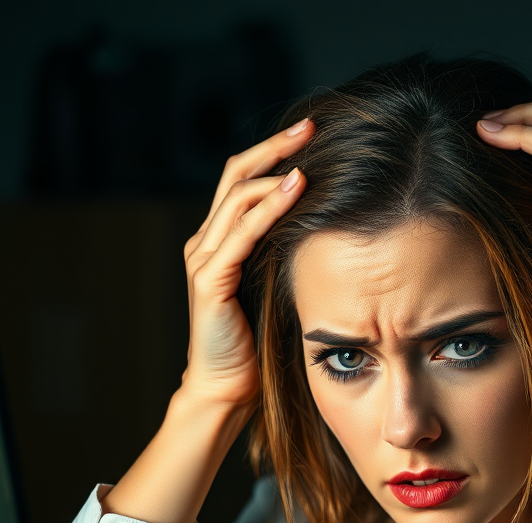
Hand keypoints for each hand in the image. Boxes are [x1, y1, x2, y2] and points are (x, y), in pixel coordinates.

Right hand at [180, 117, 313, 406]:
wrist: (227, 388)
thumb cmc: (255, 345)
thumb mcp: (274, 288)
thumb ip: (284, 256)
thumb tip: (328, 227)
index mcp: (220, 241)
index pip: (243, 181)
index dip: (274, 153)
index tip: (312, 136)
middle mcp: (206, 242)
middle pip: (236, 174)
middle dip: (275, 147)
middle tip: (311, 125)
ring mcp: (204, 259)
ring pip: (237, 196)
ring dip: (275, 167)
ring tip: (308, 148)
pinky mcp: (210, 280)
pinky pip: (242, 233)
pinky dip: (269, 207)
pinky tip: (296, 189)